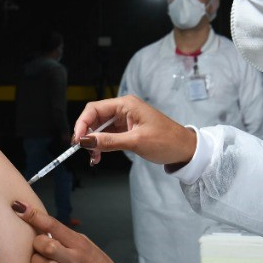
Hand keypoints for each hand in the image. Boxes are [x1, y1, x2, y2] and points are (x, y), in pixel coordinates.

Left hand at [11, 201, 122, 262]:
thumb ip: (66, 238)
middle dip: (36, 245)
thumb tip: (43, 228)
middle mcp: (74, 260)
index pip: (53, 225)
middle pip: (44, 245)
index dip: (33, 215)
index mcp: (79, 244)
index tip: (19, 208)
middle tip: (39, 250)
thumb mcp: (87, 246)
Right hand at [73, 95, 196, 166]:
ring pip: (100, 129)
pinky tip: (99, 156)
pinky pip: (108, 135)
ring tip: (93, 158)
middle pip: (95, 118)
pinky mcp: (127, 130)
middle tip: (84, 151)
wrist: (185, 150)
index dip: (82, 123)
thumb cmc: (166, 141)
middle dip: (87, 135)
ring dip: (94, 142)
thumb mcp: (136, 142)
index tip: (77, 141)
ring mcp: (125, 120)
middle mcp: (124, 109)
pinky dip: (101, 145)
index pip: (94, 109)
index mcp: (126, 104)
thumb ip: (109, 141)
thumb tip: (86, 141)